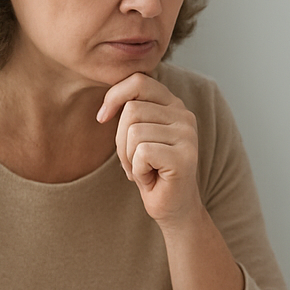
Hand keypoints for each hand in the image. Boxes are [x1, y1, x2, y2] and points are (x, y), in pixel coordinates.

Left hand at [97, 73, 201, 227]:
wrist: (173, 207)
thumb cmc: (152, 171)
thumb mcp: (137, 135)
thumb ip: (131, 112)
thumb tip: (105, 106)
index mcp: (174, 105)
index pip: (138, 81)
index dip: (114, 96)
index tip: (102, 117)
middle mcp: (184, 115)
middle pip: (131, 109)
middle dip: (120, 140)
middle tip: (133, 160)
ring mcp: (188, 135)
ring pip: (134, 132)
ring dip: (128, 158)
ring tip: (144, 169)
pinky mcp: (185, 156)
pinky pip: (142, 152)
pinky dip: (138, 170)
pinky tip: (151, 178)